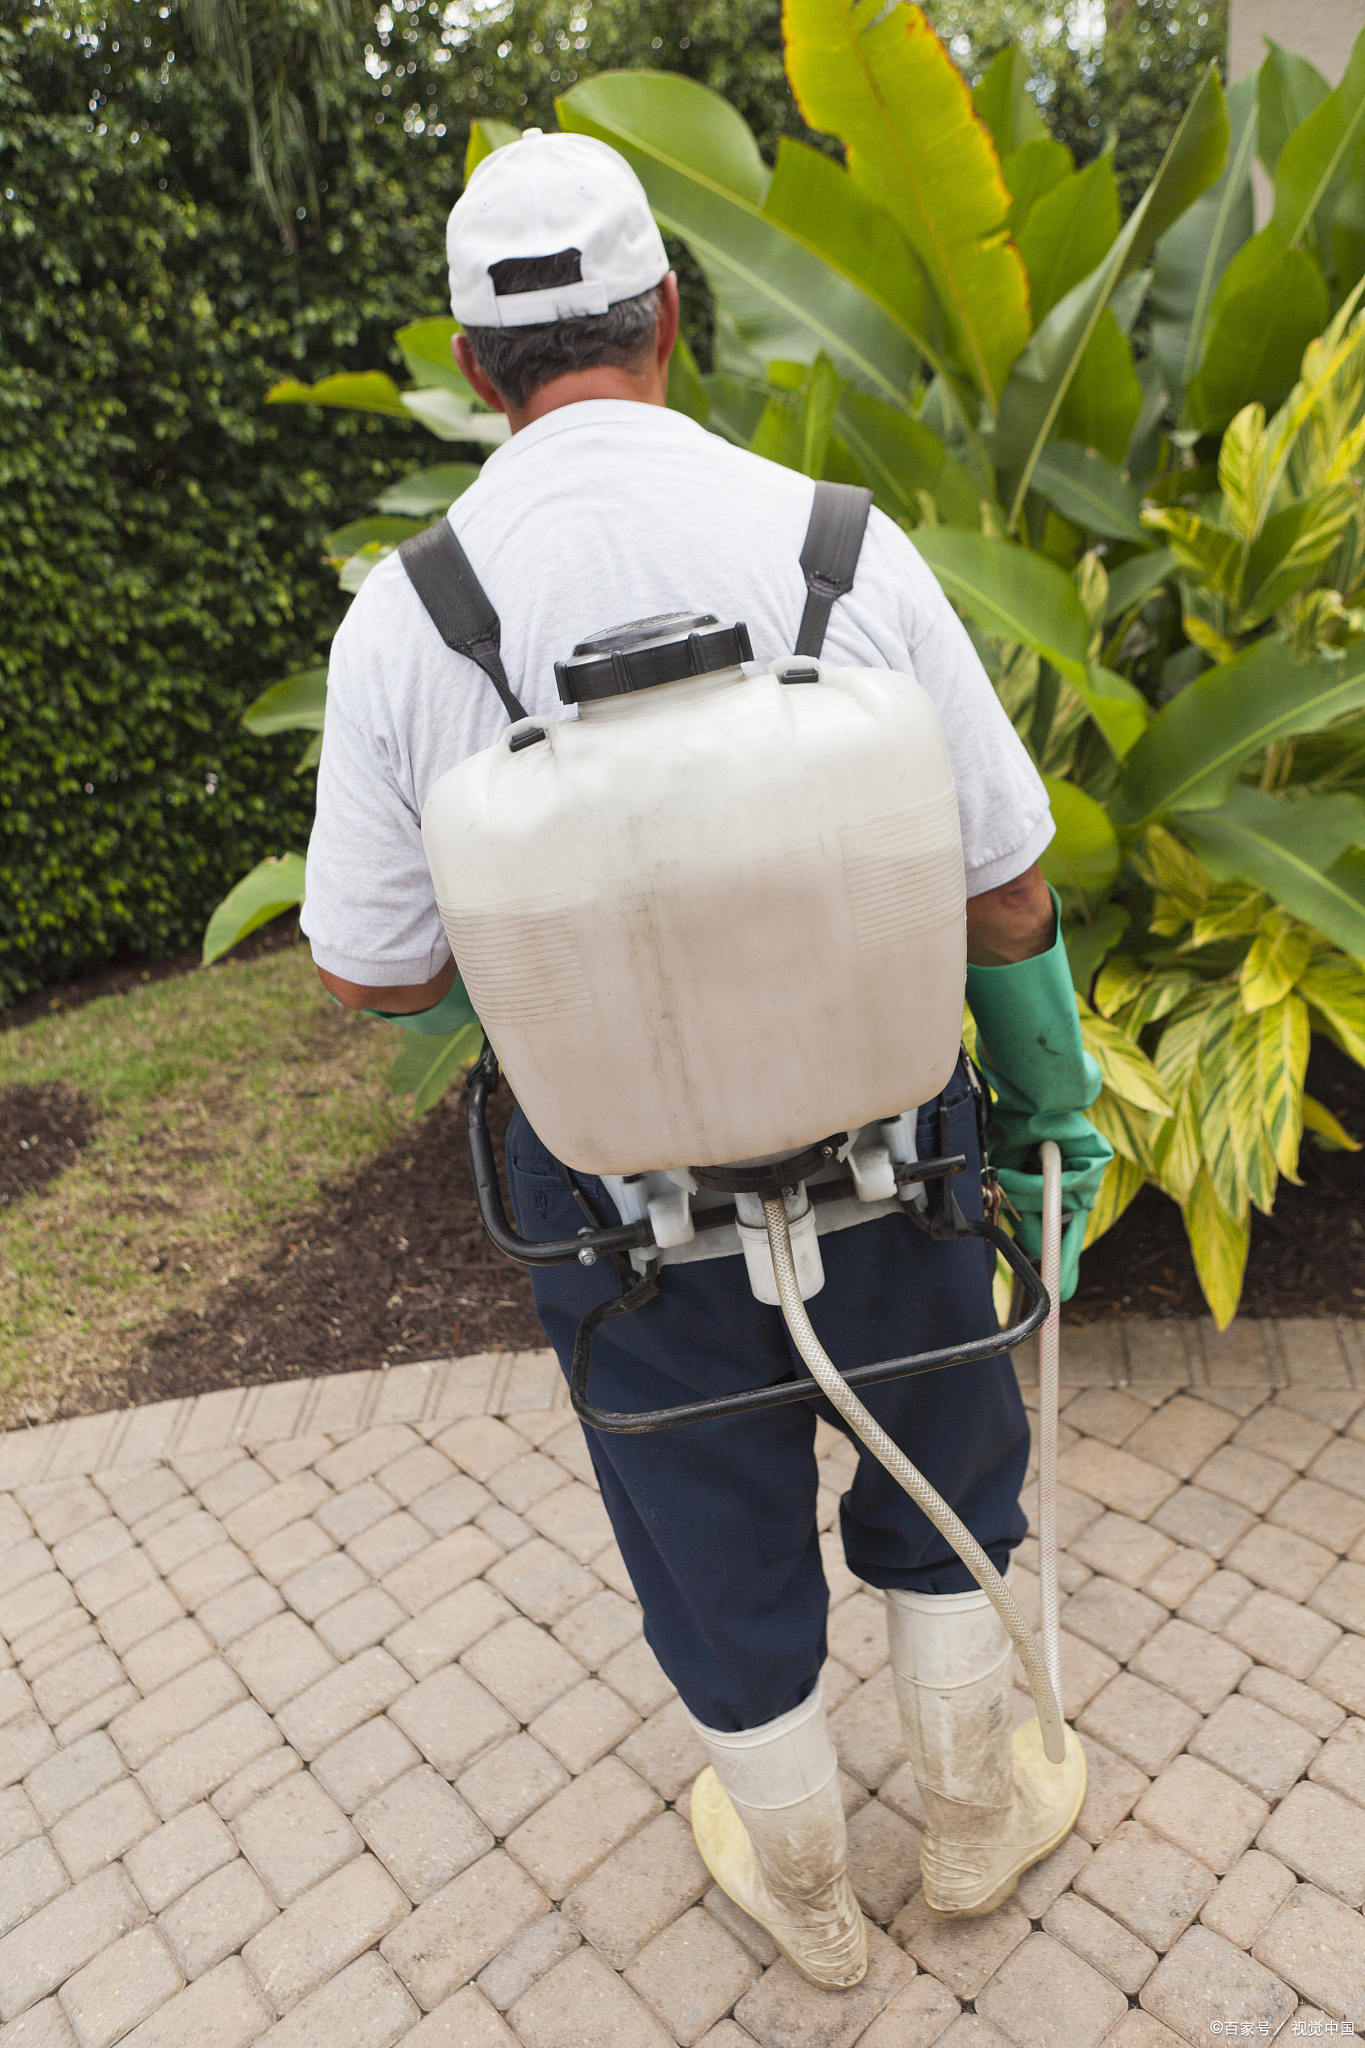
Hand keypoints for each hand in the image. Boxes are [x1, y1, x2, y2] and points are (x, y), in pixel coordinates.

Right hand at [993, 1116, 1112, 1301]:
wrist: (1027, 1092)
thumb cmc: (1015, 1129)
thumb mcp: (1009, 1178)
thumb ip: (1023, 1213)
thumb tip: (1033, 1250)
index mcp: (1056, 1188)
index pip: (1063, 1230)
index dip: (1064, 1259)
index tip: (1065, 1292)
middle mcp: (1077, 1183)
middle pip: (1071, 1226)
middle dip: (1062, 1254)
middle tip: (1062, 1289)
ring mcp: (1090, 1171)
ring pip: (1066, 1204)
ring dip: (1032, 1195)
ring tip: (1011, 1175)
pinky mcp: (1100, 1158)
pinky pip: (1072, 1184)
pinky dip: (1046, 1178)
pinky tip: (1033, 1161)